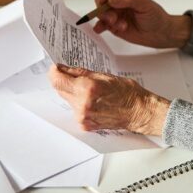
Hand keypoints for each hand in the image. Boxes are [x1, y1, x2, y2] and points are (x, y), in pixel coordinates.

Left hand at [48, 64, 170, 135]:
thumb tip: (63, 69)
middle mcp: (82, 104)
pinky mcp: (85, 125)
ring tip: (91, 91)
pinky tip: (94, 101)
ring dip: (73, 93)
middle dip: (65, 82)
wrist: (138, 111)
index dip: (54, 72)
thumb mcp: (104, 76)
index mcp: (87, 88)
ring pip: (67, 100)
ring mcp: (83, 116)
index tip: (56, 68)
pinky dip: (80, 104)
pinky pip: (75, 110)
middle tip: (76, 77)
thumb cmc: (127, 93)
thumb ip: (80, 73)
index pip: (57, 80)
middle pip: (60, 90)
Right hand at [92, 0, 192, 48]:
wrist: (159, 33)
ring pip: (101, 12)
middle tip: (112, 18)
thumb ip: (129, 0)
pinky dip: (99, 26)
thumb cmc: (155, 16)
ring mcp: (115, 11)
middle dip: (104, 9)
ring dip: (107, 20)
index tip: (102, 0)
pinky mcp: (113, 24)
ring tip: (121, 25)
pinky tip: (100, 29)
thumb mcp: (145, 5)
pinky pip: (101, 24)